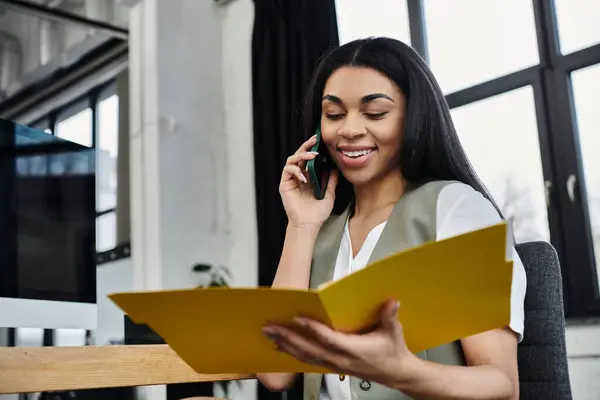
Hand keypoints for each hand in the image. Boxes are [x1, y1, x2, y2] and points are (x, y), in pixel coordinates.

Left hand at [262, 300, 417, 385]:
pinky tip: (281, 347)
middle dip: (288, 338)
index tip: (298, 318)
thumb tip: (391, 302)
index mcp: (354, 350)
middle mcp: (340, 359)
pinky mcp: (332, 366)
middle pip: (309, 349)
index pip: (328, 339)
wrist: (395, 373)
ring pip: (305, 356)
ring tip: (270, 335)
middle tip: (271, 328)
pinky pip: (308, 360)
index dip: (313, 329)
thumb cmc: (392, 351)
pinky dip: (293, 354)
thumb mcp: (393, 331)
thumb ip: (389, 316)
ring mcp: (334, 364)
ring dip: (286, 345)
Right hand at [279, 135, 338, 228]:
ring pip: (292, 159)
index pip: (309, 159)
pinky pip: (287, 170)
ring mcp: (291, 180)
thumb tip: (336, 167)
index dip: (313, 149)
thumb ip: (331, 180)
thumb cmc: (317, 213)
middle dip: (306, 146)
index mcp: (308, 177)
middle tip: (314, 140)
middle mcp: (299, 177)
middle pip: (299, 155)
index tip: (320, 142)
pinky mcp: (285, 185)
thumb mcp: (329, 194)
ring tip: (312, 157)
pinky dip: (295, 170)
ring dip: (301, 155)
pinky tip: (304, 177)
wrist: (309, 224)